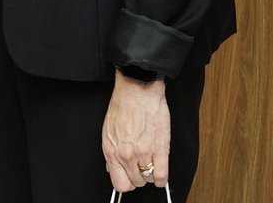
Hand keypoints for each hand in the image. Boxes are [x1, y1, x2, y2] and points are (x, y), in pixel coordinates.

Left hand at [102, 73, 169, 191]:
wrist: (137, 89)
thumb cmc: (124, 104)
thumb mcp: (109, 128)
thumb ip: (112, 150)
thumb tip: (112, 167)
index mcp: (111, 149)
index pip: (119, 183)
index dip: (126, 182)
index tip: (131, 176)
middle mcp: (125, 154)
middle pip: (135, 183)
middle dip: (140, 175)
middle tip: (142, 164)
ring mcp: (142, 153)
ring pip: (149, 179)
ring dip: (152, 172)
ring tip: (151, 159)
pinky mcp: (159, 149)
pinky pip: (162, 176)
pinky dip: (163, 177)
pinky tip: (161, 168)